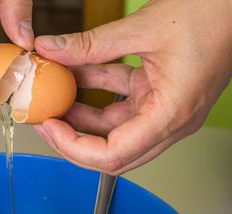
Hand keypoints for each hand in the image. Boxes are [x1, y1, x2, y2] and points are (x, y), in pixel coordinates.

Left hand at [33, 0, 231, 173]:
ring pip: (112, 130)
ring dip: (80, 116)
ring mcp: (164, 109)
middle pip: (111, 153)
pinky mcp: (158, 95)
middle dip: (72, 140)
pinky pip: (120, 104)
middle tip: (44, 120)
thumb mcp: (143, 27)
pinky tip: (75, 76)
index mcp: (171, 114)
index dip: (74, 147)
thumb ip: (91, 44)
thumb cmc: (213, 13)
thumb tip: (51, 49)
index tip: (49, 126)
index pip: (114, 155)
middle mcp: (170, 120)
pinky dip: (96, 93)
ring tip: (53, 96)